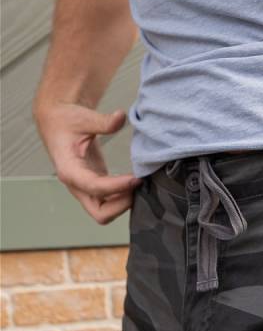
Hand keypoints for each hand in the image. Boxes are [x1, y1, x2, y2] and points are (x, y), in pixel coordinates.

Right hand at [34, 102, 141, 223]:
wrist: (58, 123)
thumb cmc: (67, 121)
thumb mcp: (83, 117)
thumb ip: (103, 121)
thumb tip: (120, 117)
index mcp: (69, 170)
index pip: (95, 188)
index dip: (117, 187)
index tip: (136, 178)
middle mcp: (76, 185)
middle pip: (100, 213)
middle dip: (121, 205)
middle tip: (136, 185)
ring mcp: (85, 189)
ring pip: (106, 213)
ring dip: (123, 203)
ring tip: (138, 182)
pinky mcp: (95, 187)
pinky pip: (110, 203)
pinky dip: (123, 198)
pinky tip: (134, 182)